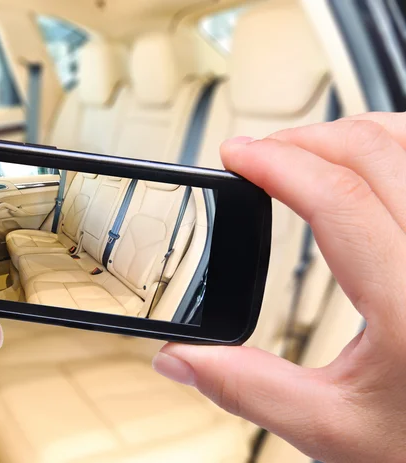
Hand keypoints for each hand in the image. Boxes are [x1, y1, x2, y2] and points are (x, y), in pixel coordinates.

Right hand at [153, 113, 405, 462]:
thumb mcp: (330, 428)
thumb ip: (246, 388)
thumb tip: (180, 360)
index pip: (337, 198)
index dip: (276, 164)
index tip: (236, 156)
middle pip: (374, 152)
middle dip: (304, 141)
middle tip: (259, 155)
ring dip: (350, 134)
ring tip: (304, 152)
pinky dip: (389, 146)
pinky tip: (365, 163)